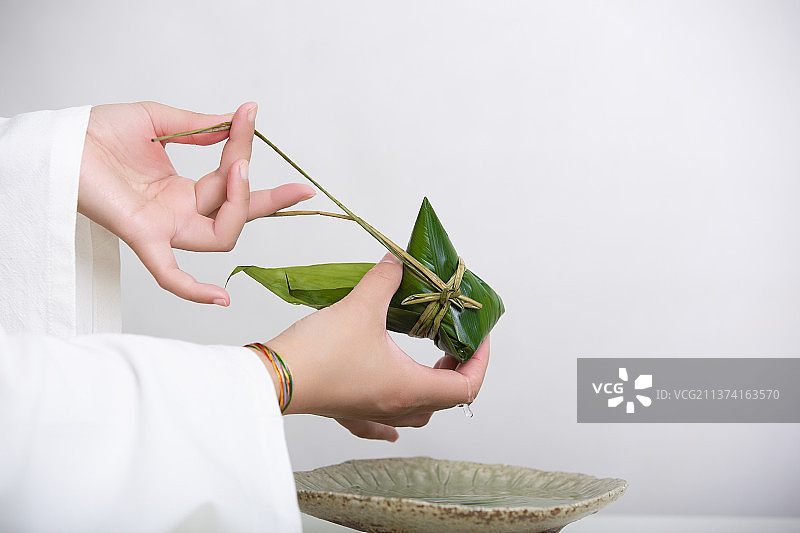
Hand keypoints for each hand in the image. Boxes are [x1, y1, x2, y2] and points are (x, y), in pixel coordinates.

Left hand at [78, 101, 314, 304]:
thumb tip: (233, 121)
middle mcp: (178, 213)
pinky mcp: (143, 237)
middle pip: (237, 216)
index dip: (245, 149)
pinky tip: (221, 299)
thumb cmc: (98, 132)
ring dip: (238, 205)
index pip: (229, 179)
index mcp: (182, 189)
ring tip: (238, 168)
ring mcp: (164, 228)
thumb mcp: (159, 120)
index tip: (250, 113)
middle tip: (300, 188)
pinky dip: (193, 290)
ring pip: (220, 236)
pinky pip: (170, 274)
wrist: (60, 138)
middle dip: (270, 202)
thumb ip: (199, 126)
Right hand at [260, 253, 489, 441]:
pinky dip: (392, 425)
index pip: (465, 387)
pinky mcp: (348, 412)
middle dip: (458, 372)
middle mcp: (395, 406)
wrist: (272, 377)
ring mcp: (371, 413)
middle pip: (446, 401)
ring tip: (430, 366)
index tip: (478, 338)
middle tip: (453, 343)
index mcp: (408, 386)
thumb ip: (385, 279)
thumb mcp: (361, 305)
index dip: (480, 362)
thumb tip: (399, 262)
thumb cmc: (319, 352)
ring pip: (417, 415)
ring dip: (431, 393)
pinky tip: (391, 426)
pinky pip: (379, 427)